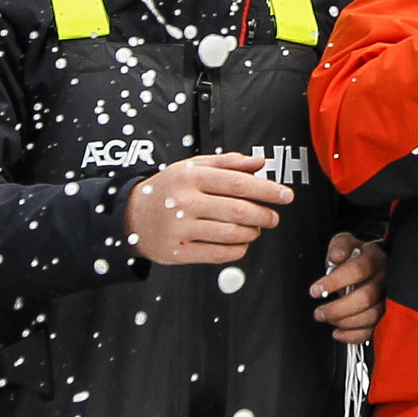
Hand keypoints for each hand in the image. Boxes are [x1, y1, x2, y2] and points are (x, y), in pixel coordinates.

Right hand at [127, 150, 292, 266]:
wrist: (132, 215)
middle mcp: (185, 201)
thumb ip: (228, 162)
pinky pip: (219, 254)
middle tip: (273, 217)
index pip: (239, 183)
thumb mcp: (193, 166)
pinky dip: (238, 249)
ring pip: (232, 234)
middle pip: (239, 210)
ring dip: (252, 232)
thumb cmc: (168, 189)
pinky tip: (240, 242)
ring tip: (255, 228)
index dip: (267, 190)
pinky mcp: (179, 251)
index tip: (286, 195)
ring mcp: (181, 228)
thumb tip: (260, 162)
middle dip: (264, 215)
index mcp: (192, 176)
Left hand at [311, 230, 387, 343]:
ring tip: (328, 319)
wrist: (375, 267)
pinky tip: (338, 332)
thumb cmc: (358, 257)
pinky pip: (372, 330)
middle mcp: (385, 280)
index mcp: (375, 259)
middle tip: (319, 312)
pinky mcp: (385, 315)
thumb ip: (339, 246)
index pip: (358, 270)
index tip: (316, 290)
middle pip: (365, 298)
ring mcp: (388, 299)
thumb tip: (336, 256)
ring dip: (345, 322)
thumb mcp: (346, 244)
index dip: (335, 282)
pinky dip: (353, 335)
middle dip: (338, 308)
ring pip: (370, 316)